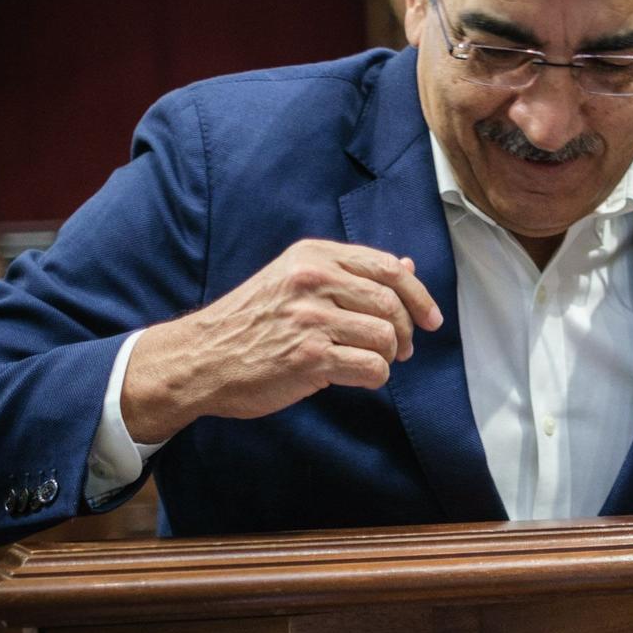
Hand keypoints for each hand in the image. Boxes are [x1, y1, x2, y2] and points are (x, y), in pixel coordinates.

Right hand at [123, 239, 441, 443]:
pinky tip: (358, 376)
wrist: (201, 357)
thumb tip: (407, 266)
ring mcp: (311, 320)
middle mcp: (314, 281)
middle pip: (392, 304)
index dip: (418, 295)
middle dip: (406, 332)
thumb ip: (350, 273)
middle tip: (402, 349)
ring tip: (373, 362)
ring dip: (389, 357)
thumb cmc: (252, 320)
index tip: (431, 319)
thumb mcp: (295, 280)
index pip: (387, 268)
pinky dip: (375, 376)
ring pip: (386, 337)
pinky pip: (371, 366)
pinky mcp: (309, 358)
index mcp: (313, 256)